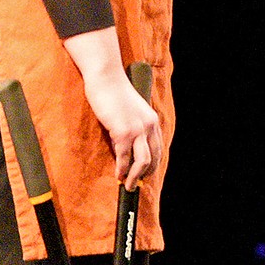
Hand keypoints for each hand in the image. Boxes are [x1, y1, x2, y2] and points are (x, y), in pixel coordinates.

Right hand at [63, 27, 162, 188]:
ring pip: (143, 162)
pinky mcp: (123, 132)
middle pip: (154, 158)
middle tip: (137, 185)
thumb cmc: (114, 92)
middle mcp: (149, 126)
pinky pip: (124, 157)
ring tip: (129, 186)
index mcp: (152, 120)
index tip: (146, 174)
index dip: (153, 164)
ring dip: (136, 177)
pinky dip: (121, 169)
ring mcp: (137, 129)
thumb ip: (132, 125)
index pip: (158, 148)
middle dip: (146, 174)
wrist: (106, 78)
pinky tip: (118, 175)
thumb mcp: (129, 110)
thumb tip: (124, 146)